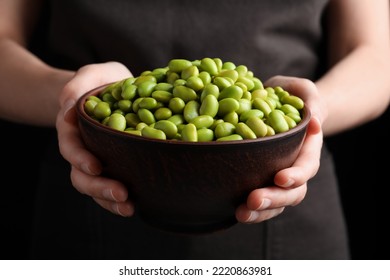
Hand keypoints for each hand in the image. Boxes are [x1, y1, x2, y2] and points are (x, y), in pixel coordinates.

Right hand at [56, 61, 134, 216]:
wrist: (112, 93)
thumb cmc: (102, 82)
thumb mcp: (93, 74)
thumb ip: (79, 83)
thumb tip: (68, 108)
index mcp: (74, 128)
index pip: (71, 146)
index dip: (81, 158)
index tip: (97, 166)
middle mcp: (83, 149)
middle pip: (81, 175)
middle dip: (99, 187)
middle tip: (122, 194)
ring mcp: (98, 161)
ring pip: (95, 187)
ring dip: (109, 200)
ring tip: (129, 207)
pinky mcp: (114, 168)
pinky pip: (111, 188)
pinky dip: (119, 200)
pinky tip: (136, 205)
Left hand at [236, 75, 325, 222]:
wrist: (280, 103)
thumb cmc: (293, 94)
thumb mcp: (303, 90)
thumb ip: (312, 102)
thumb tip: (314, 123)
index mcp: (307, 147)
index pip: (306, 166)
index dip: (296, 175)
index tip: (280, 178)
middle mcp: (294, 167)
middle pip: (292, 192)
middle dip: (274, 198)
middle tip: (253, 200)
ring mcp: (277, 177)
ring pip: (275, 202)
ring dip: (260, 211)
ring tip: (242, 213)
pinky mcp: (259, 180)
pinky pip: (258, 200)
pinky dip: (249, 208)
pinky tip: (233, 211)